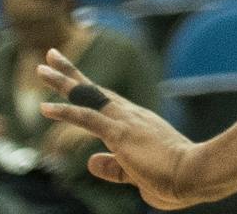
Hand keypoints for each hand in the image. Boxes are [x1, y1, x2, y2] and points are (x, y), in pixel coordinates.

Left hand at [39, 50, 218, 208]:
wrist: (196, 174)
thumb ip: (113, 168)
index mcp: (137, 124)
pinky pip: (86, 119)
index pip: (106, 102)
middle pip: (94, 90)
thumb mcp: (136, 175)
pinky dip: (64, 112)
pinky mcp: (120, 134)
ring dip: (63, 82)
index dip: (86, 90)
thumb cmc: (174, 180)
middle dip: (71, 73)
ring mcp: (125, 121)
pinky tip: (43, 107)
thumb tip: (91, 161)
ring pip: (87, 96)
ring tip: (41, 69)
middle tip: (51, 56)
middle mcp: (131, 116)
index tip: (72, 77)